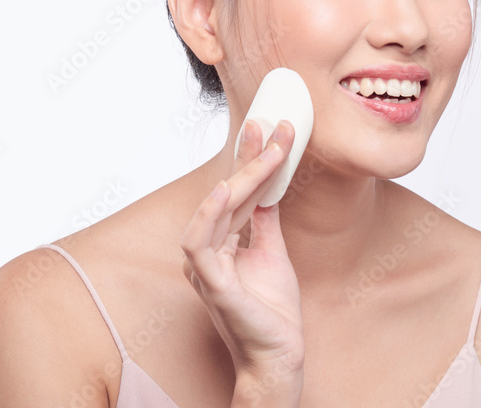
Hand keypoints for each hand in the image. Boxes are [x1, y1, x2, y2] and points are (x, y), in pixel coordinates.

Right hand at [181, 119, 305, 380]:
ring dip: (240, 177)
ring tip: (262, 149)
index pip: (235, 192)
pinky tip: (227, 189)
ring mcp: (205, 266)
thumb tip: (268, 186)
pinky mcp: (212, 283)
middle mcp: (206, 250)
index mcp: (219, 243)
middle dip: (248, 157)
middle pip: (225, 194)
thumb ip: (263, 220)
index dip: (251, 160)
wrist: (279, 353)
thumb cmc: (271, 309)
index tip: (270, 130)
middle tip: (269, 127)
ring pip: (214, 210)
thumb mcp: (271, 251)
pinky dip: (209, 214)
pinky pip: (200, 244)